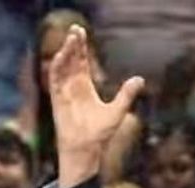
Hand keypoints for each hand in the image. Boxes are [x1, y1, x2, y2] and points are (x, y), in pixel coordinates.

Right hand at [48, 25, 143, 187]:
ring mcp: (64, 94)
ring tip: (70, 39)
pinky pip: (54, 81)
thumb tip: (140, 78)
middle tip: (75, 29)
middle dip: (73, 46)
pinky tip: (61, 56)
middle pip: (71, 61)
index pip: (82, 63)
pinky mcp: (57, 101)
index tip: (81, 33)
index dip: (81, 49)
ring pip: (62, 68)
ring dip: (64, 53)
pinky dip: (56, 68)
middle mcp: (74, 88)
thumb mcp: (118, 111)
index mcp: (86, 88)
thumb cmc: (100, 135)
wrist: (86, 151)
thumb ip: (127, 94)